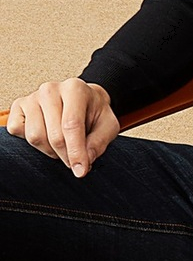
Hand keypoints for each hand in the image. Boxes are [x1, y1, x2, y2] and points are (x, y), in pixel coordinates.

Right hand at [5, 78, 119, 177]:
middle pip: (53, 134)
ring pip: (34, 136)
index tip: (80, 171)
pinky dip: (31, 142)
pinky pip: (16, 131)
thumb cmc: (94, 113)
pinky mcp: (18, 106)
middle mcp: (51, 89)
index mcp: (75, 89)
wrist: (82, 100)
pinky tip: (45, 138)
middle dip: (65, 155)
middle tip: (74, 159)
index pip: (71, 124)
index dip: (75, 151)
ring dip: (49, 151)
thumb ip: (99, 142)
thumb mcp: (108, 126)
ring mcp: (32, 96)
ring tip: (62, 146)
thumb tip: (85, 160)